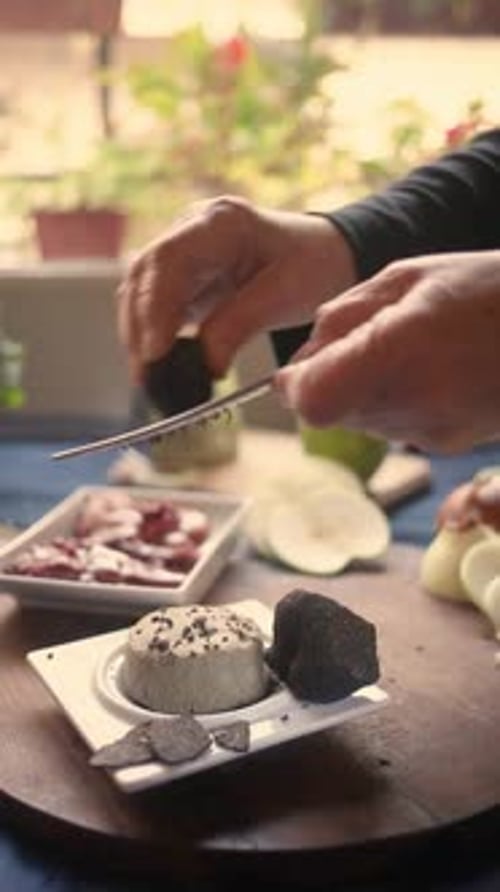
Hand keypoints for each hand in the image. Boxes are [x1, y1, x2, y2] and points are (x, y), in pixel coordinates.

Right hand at [117, 196, 355, 381]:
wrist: (323, 257)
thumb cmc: (311, 265)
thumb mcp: (284, 294)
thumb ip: (239, 326)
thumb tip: (206, 367)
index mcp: (220, 221)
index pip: (169, 260)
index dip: (154, 307)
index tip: (155, 352)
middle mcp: (191, 229)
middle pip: (144, 276)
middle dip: (140, 328)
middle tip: (147, 376)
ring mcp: (182, 251)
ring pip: (140, 292)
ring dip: (140, 336)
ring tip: (150, 379)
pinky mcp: (182, 277)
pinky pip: (154, 306)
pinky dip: (152, 336)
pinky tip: (159, 368)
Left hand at [276, 251, 499, 451]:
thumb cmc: (486, 288)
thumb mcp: (407, 277)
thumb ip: (342, 318)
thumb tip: (299, 363)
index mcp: (401, 348)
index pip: (314, 401)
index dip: (295, 387)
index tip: (297, 368)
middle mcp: (416, 401)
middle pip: (330, 414)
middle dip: (325, 382)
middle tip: (357, 343)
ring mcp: (433, 429)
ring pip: (357, 422)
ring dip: (357, 391)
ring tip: (400, 350)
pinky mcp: (445, 444)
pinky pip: (390, 427)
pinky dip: (388, 403)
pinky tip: (423, 372)